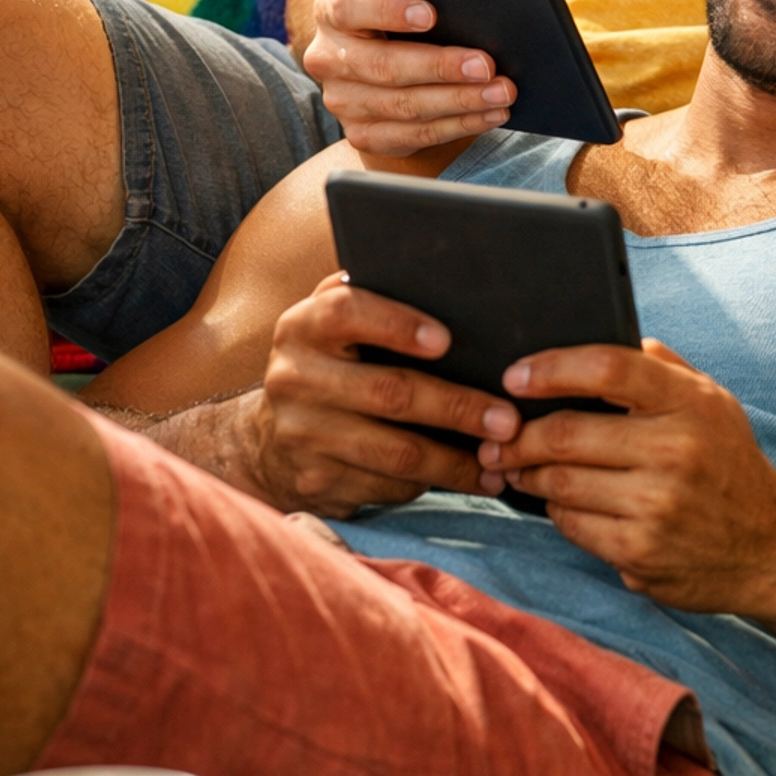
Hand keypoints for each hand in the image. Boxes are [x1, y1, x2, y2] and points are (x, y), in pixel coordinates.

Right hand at [238, 273, 521, 515]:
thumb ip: (374, 299)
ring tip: (501, 459)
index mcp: (303, 327)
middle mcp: (296, 378)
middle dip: (457, 408)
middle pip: (388, 392)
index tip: (447, 341)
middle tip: (507, 420)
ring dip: (456, 460)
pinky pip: (388, 485)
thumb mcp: (335, 326)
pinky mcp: (318, 481)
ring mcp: (304, 435)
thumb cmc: (330, 364)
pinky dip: (435, 483)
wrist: (268, 438)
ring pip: (395, 452)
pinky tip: (471, 478)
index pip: (346, 312)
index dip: (397, 324)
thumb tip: (455, 289)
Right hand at [302, 0, 516, 153]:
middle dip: (441, 67)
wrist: (377, 68)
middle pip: (384, 66)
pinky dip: (458, 125)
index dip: (388, 10)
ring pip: (404, 105)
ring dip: (460, 101)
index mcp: (332, 12)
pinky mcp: (363, 133)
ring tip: (500, 93)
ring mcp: (343, 100)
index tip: (430, 14)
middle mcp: (329, 57)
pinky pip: (415, 134)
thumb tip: (472, 6)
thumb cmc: (399, 22)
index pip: (350, 8)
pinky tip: (487, 114)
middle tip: (485, 66)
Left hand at [483, 340, 775, 610]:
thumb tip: (597, 333)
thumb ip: (660, 366)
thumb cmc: (728, 463)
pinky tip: (559, 500)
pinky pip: (571, 525)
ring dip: (528, 473)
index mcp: (690, 403)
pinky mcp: (640, 553)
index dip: (551, 368)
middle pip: (567, 433)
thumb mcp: (711, 402)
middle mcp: (676, 451)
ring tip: (517, 464)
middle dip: (520, 434)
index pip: (607, 368)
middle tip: (499, 433)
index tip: (515, 376)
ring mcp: (657, 507)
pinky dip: (555, 510)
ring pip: (560, 482)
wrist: (772, 548)